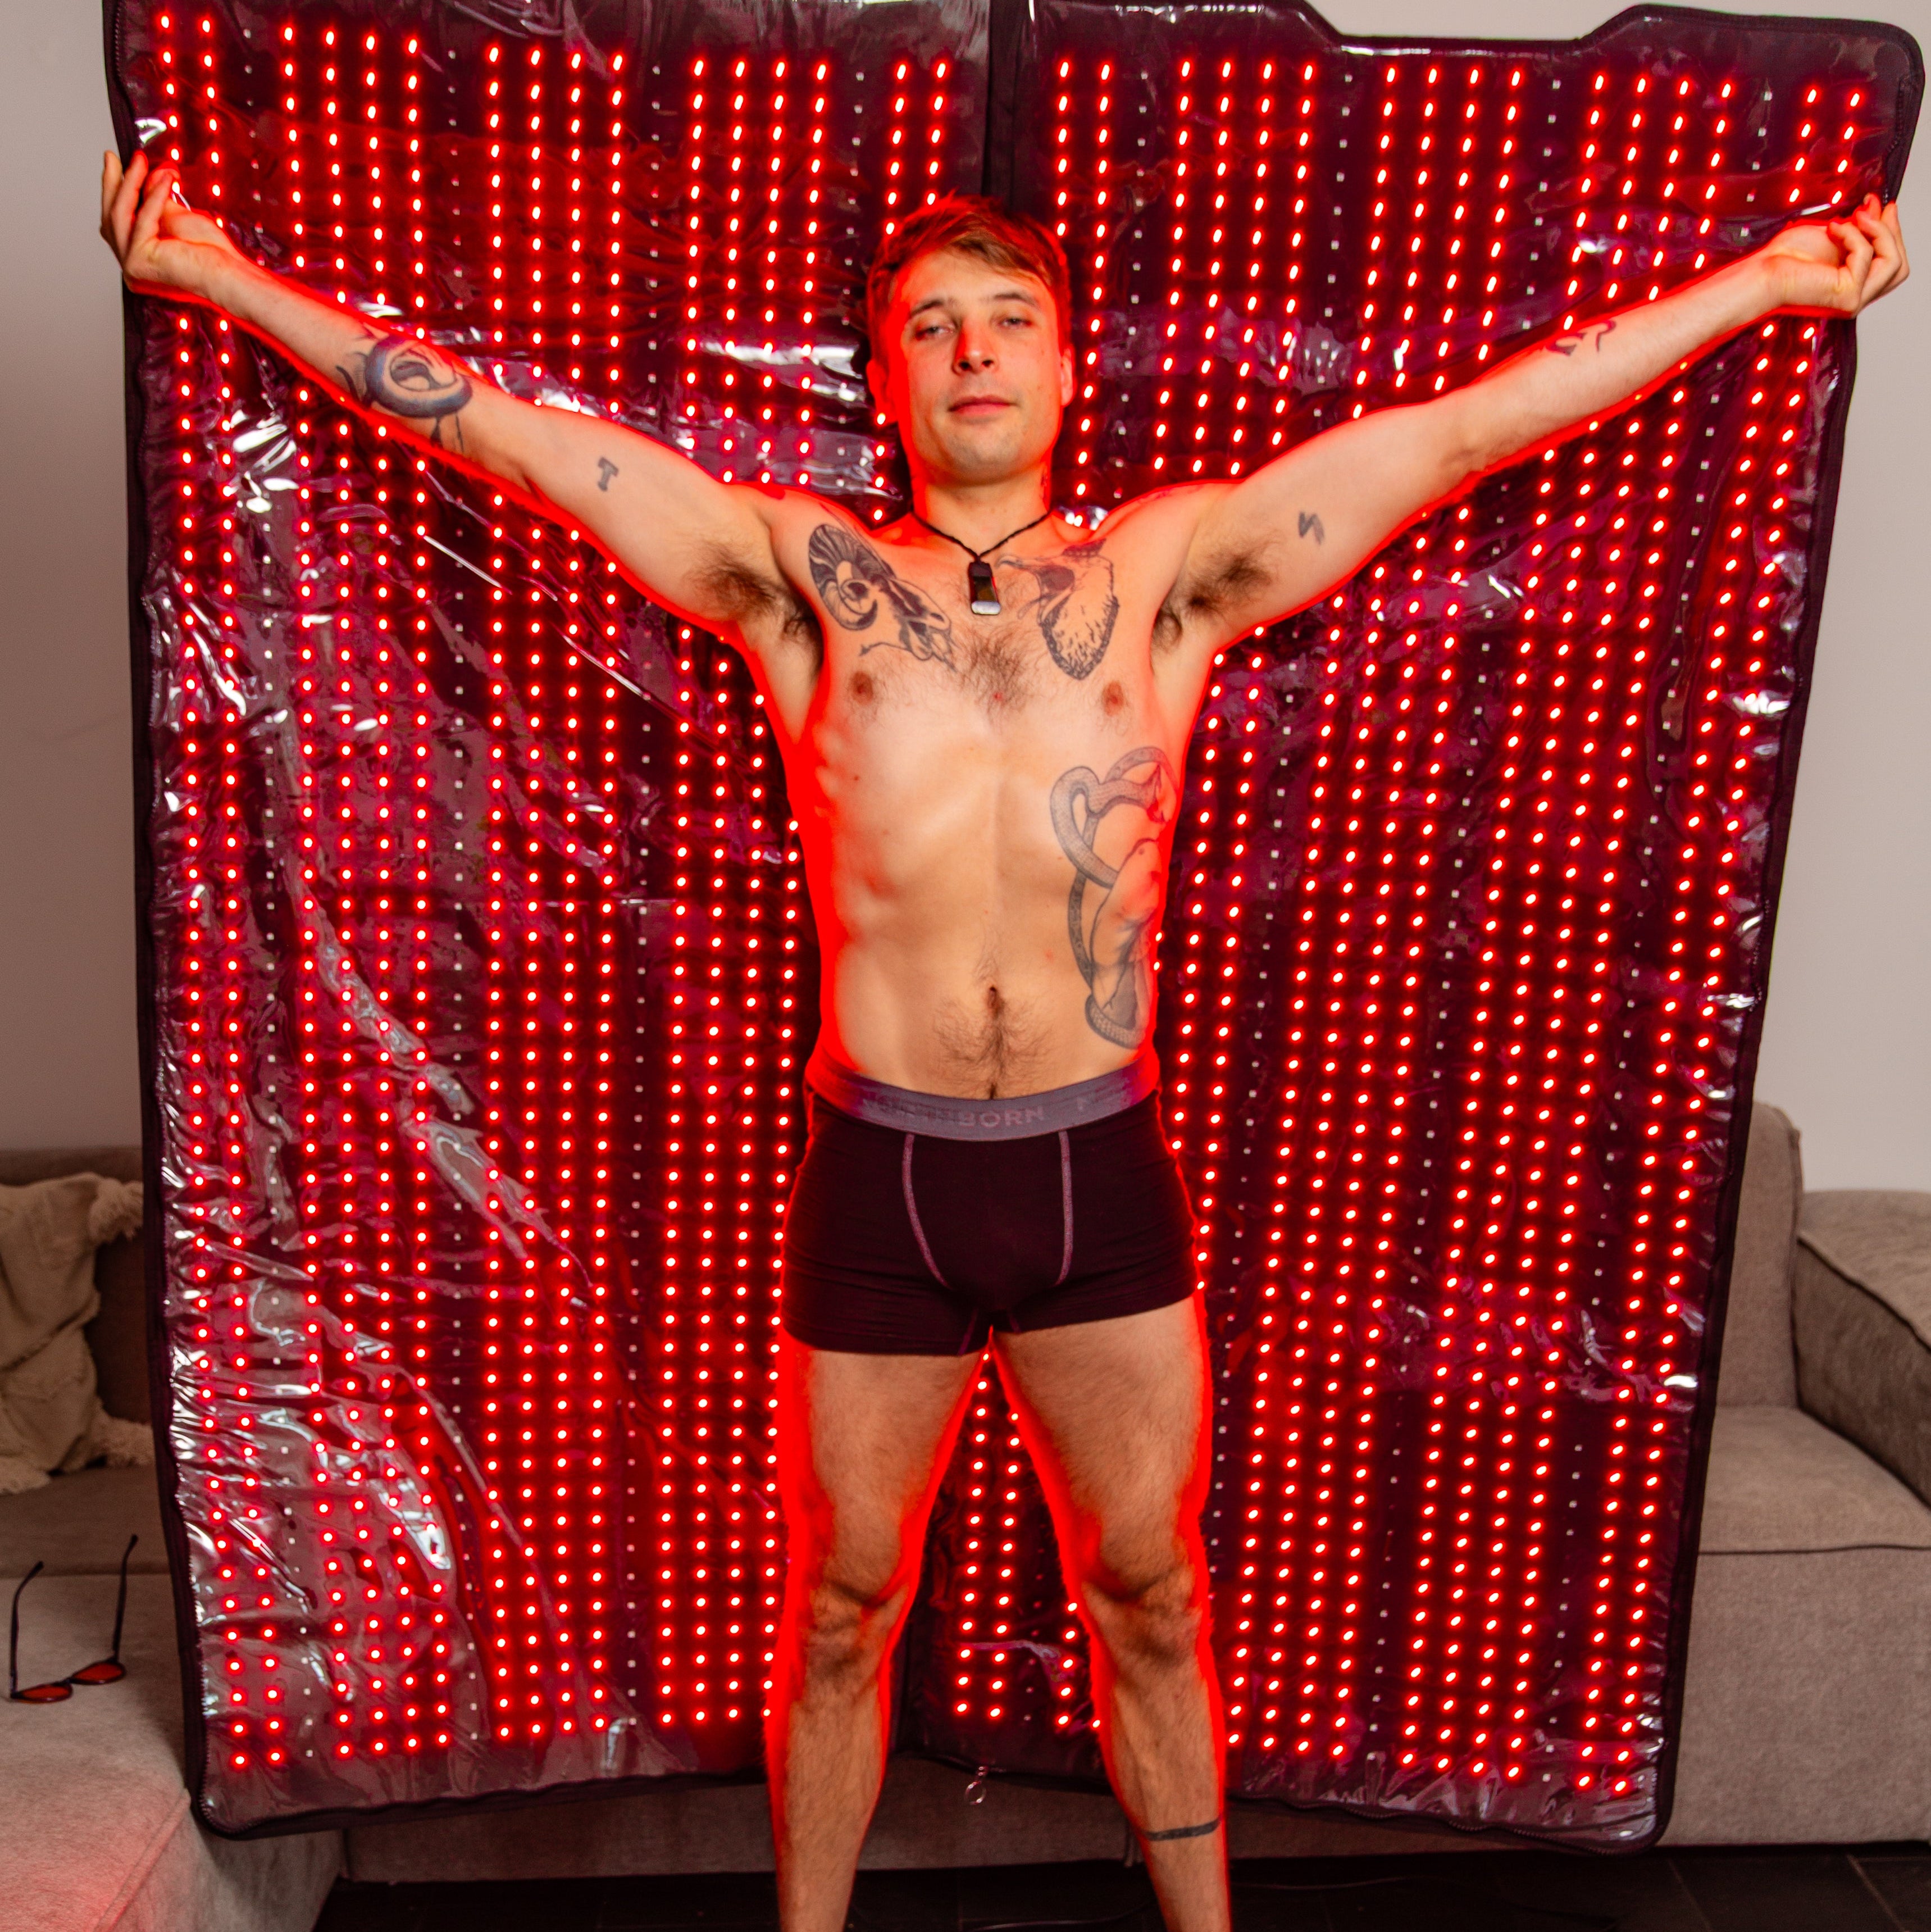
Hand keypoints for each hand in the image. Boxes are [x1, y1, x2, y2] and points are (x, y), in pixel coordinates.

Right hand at [99, 149, 244, 299]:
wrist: (228, 274)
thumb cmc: (210, 253)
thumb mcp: (176, 216)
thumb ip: (157, 197)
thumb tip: (151, 170)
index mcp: (139, 259)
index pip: (118, 220)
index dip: (114, 189)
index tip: (113, 161)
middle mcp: (131, 267)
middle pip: (112, 217)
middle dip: (113, 183)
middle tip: (111, 155)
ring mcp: (131, 267)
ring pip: (120, 216)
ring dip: (130, 184)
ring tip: (139, 160)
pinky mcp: (138, 263)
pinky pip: (142, 222)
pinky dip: (153, 198)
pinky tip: (164, 180)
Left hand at [1757, 192, 1909, 317]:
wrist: (1763, 271)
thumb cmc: (1786, 257)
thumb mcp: (1834, 234)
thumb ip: (1860, 226)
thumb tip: (1878, 206)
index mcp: (1853, 285)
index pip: (1890, 264)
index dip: (1892, 233)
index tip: (1884, 206)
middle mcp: (1856, 297)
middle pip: (1898, 265)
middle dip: (1891, 231)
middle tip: (1873, 205)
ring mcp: (1853, 300)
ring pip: (1893, 262)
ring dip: (1877, 231)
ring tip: (1854, 215)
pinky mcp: (1847, 297)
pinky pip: (1866, 254)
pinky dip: (1852, 234)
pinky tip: (1832, 228)